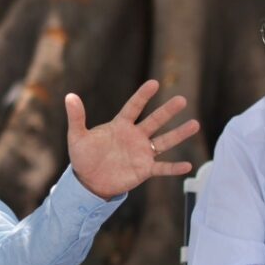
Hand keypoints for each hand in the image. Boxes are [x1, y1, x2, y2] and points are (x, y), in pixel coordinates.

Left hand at [64, 80, 199, 198]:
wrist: (88, 181)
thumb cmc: (83, 157)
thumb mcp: (77, 137)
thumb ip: (76, 117)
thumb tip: (69, 96)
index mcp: (120, 125)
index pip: (134, 107)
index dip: (143, 96)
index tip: (154, 83)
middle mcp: (135, 136)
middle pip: (154, 121)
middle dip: (168, 111)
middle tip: (182, 99)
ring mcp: (142, 153)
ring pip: (164, 141)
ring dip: (179, 134)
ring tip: (195, 124)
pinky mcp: (144, 170)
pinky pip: (162, 168)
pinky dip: (174, 168)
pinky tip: (188, 165)